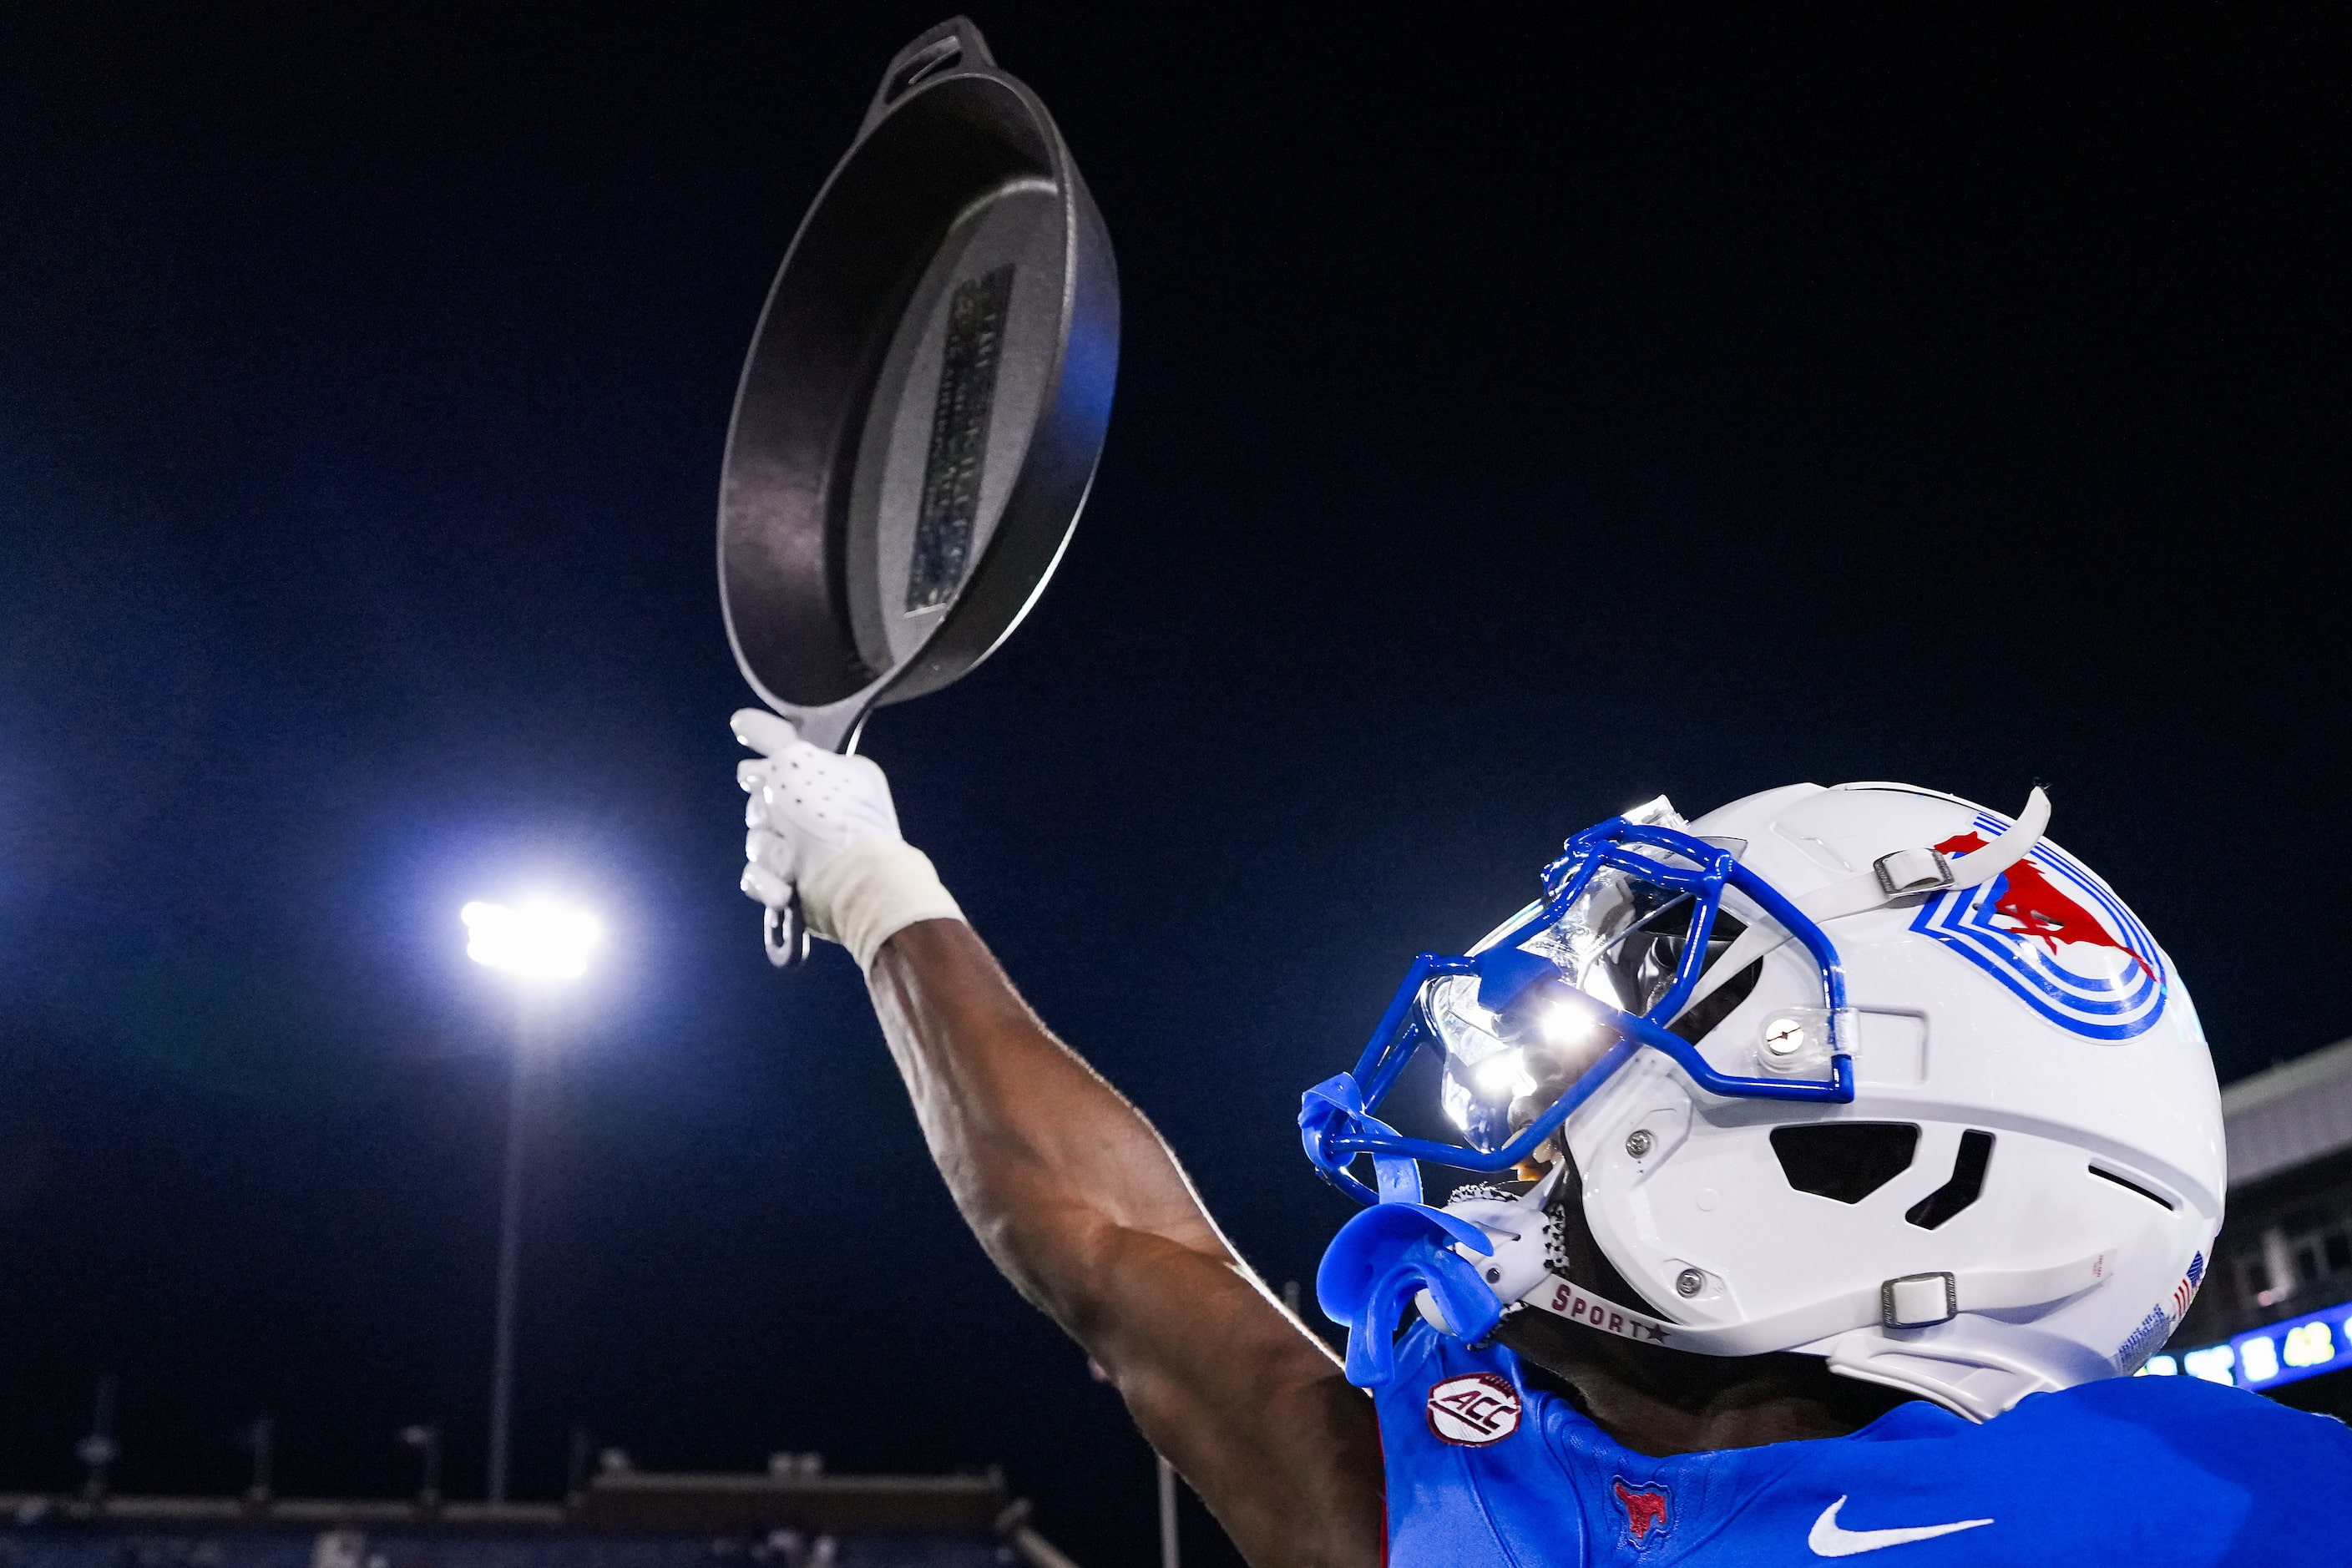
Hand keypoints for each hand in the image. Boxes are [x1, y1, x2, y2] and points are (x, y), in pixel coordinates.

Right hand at [733, 708, 900, 912]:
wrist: (854, 882)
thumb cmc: (833, 816)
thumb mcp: (800, 763)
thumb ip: (770, 738)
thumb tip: (740, 719)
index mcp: (829, 780)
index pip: (782, 766)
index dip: (762, 772)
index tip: (757, 777)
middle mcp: (819, 814)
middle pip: (761, 805)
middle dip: (764, 815)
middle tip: (782, 822)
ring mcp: (806, 853)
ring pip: (757, 843)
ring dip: (769, 852)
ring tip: (790, 863)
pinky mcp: (793, 886)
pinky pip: (757, 878)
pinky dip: (767, 883)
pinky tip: (785, 888)